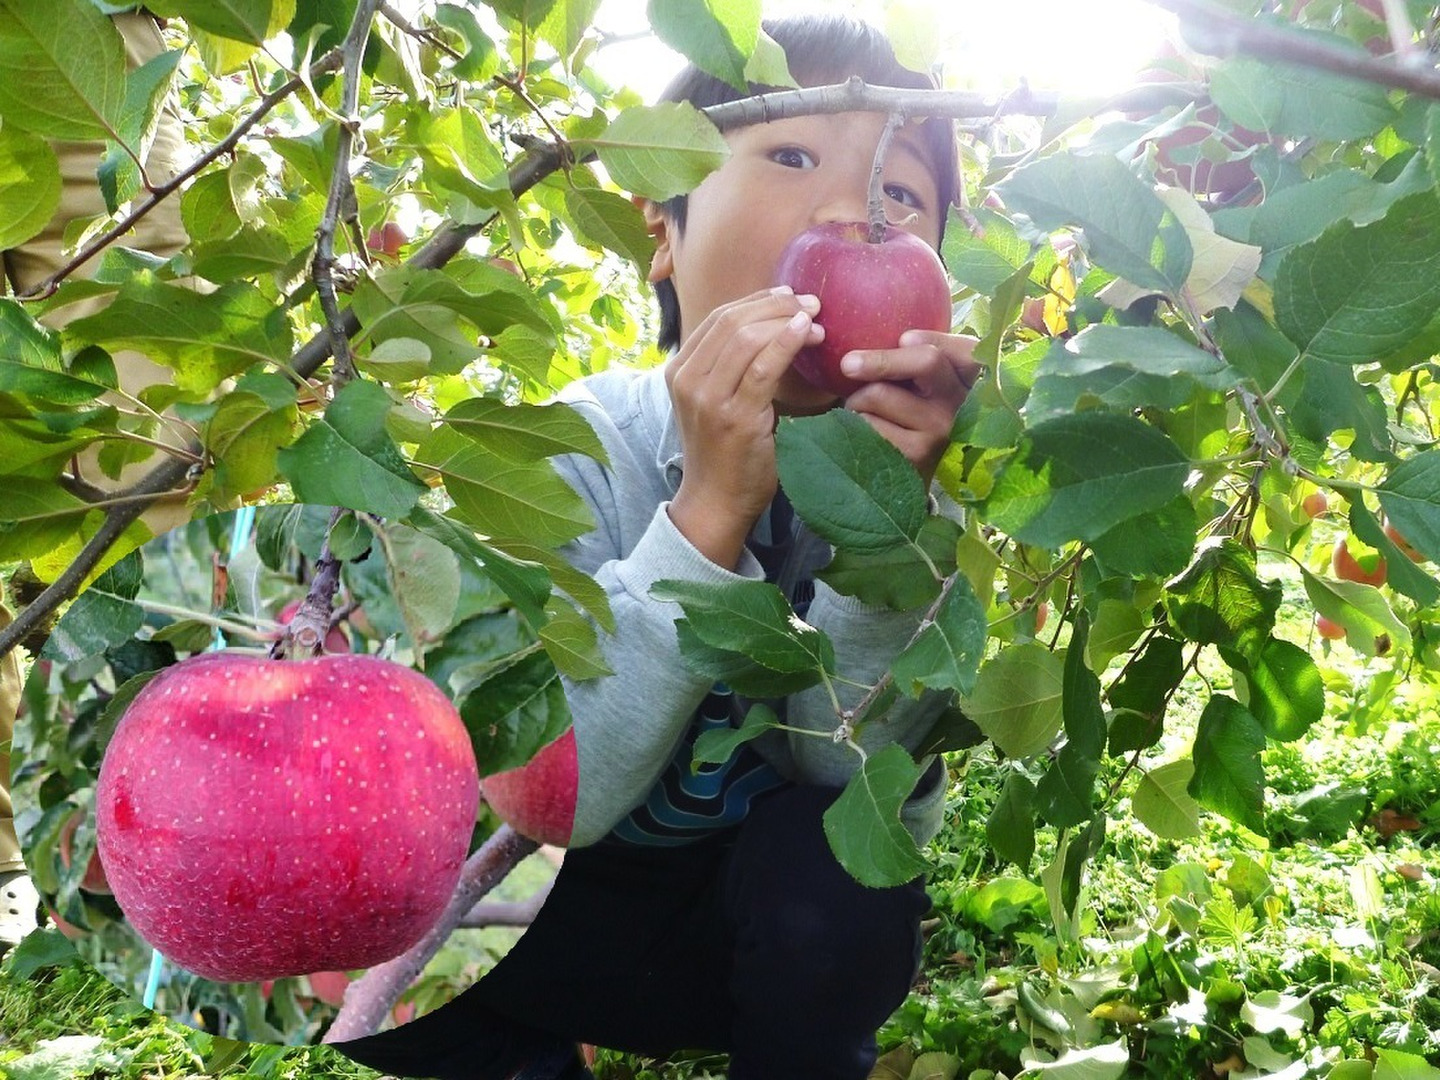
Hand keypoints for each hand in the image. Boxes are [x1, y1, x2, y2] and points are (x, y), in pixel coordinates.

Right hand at [665, 286, 824, 568]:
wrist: (715, 502)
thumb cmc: (724, 452)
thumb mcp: (716, 401)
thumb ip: (729, 367)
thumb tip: (769, 326)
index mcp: (679, 370)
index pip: (718, 317)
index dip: (756, 300)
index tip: (789, 296)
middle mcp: (686, 379)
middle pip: (731, 320)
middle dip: (775, 305)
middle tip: (810, 301)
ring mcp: (707, 398)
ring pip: (746, 337)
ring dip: (785, 320)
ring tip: (815, 319)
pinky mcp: (734, 416)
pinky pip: (763, 367)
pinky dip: (787, 342)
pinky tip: (807, 332)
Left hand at [838, 331, 981, 485]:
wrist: (906, 478)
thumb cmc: (906, 418)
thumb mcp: (919, 386)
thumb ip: (912, 360)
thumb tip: (873, 346)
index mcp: (968, 380)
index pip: (964, 349)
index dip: (933, 338)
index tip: (904, 339)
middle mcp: (963, 403)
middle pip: (926, 361)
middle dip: (880, 359)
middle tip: (848, 363)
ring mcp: (942, 429)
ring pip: (880, 393)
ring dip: (856, 400)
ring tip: (862, 412)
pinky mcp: (917, 453)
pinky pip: (867, 423)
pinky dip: (854, 424)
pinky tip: (863, 435)